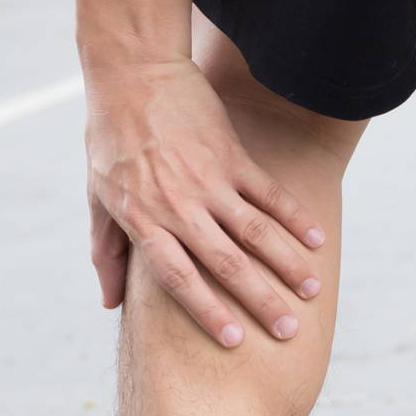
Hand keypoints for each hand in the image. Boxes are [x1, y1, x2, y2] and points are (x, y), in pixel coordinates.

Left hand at [84, 59, 325, 347]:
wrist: (133, 74)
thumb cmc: (110, 138)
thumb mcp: (97, 197)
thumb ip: (106, 252)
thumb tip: (108, 303)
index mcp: (145, 221)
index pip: (178, 279)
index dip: (207, 311)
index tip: (234, 341)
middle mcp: (179, 207)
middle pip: (225, 264)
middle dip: (259, 301)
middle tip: (288, 331)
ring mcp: (208, 181)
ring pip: (255, 232)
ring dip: (286, 264)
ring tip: (310, 291)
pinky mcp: (231, 155)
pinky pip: (269, 193)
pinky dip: (295, 217)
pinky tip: (318, 239)